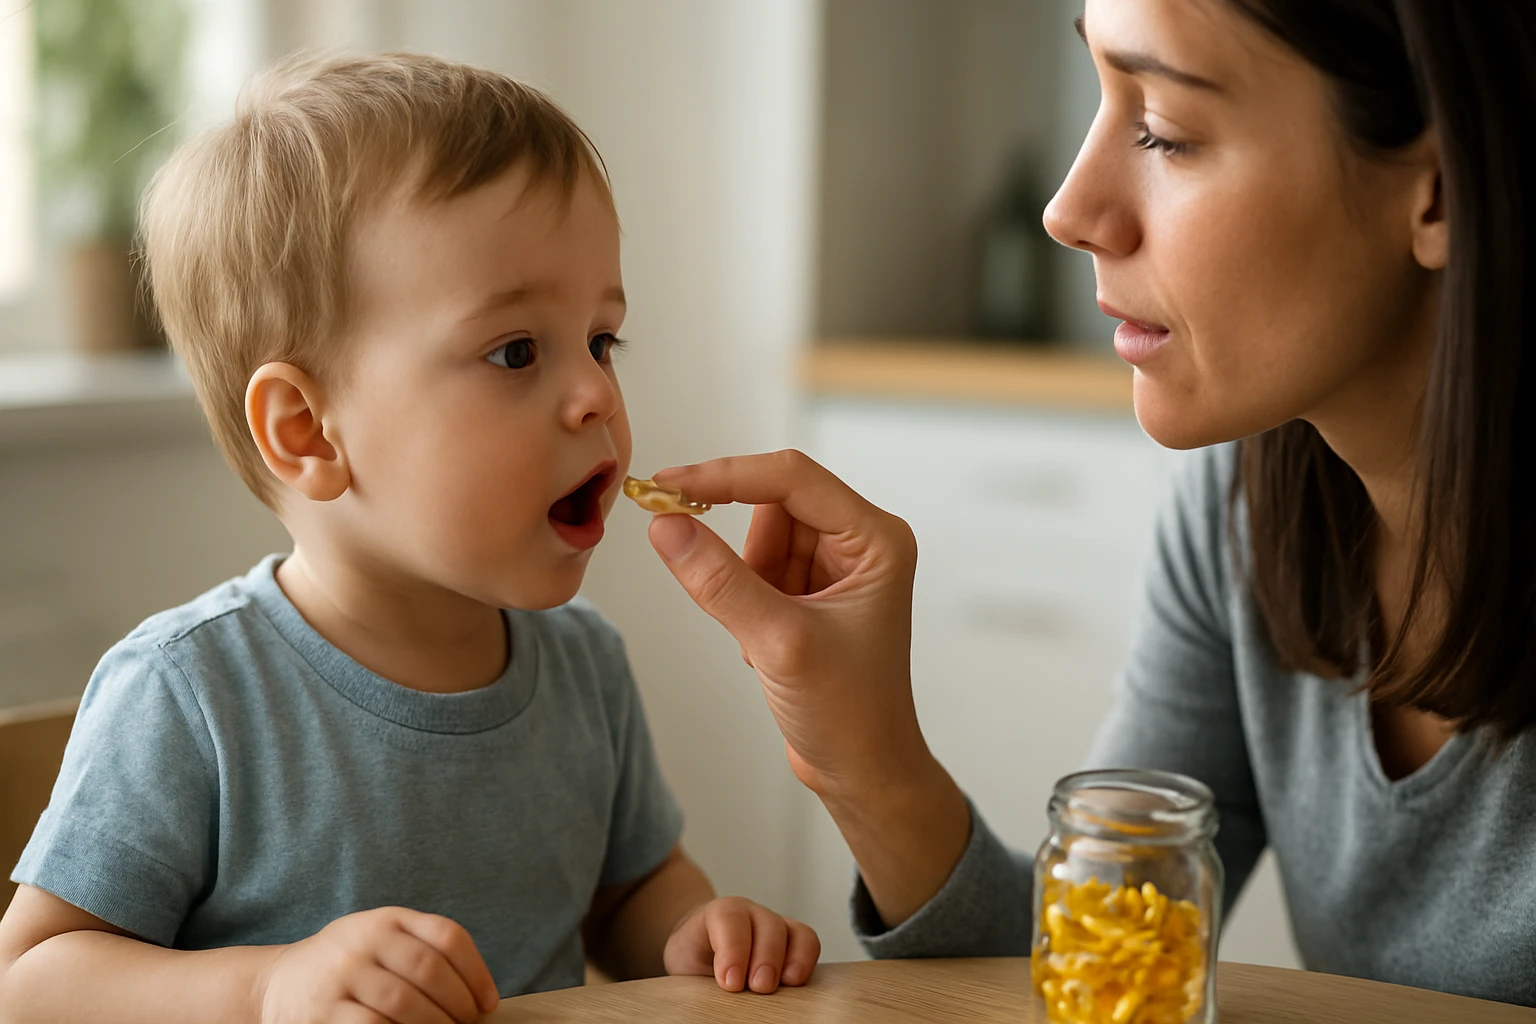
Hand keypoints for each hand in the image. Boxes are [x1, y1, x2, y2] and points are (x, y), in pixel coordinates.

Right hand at [258, 907, 498, 1023]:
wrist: (278, 983)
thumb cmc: (348, 964)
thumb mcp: (381, 939)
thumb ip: (423, 950)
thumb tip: (479, 994)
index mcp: (388, 919)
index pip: (447, 937)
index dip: (476, 972)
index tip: (488, 1002)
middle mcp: (365, 939)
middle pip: (430, 970)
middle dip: (459, 1004)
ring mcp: (343, 974)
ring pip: (405, 1002)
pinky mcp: (324, 1011)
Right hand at [646, 450, 927, 796]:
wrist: (863, 772)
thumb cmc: (849, 714)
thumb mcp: (779, 643)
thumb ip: (720, 581)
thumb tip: (665, 525)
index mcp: (876, 540)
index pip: (791, 478)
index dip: (726, 475)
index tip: (668, 485)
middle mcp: (860, 543)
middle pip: (772, 503)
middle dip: (738, 544)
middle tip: (691, 560)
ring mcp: (834, 568)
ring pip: (758, 536)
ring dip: (742, 580)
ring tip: (760, 638)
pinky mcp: (809, 592)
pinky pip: (755, 568)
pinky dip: (744, 602)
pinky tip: (763, 649)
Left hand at [662, 897, 819, 992]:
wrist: (699, 946)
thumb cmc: (692, 956)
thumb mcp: (683, 965)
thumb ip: (695, 978)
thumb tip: (712, 1002)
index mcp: (718, 913)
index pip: (729, 919)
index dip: (733, 949)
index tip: (729, 982)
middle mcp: (750, 914)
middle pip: (768, 925)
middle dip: (766, 957)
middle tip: (759, 987)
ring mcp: (775, 925)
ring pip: (795, 932)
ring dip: (794, 960)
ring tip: (785, 986)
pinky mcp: (792, 942)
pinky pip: (809, 943)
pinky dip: (807, 961)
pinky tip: (796, 983)